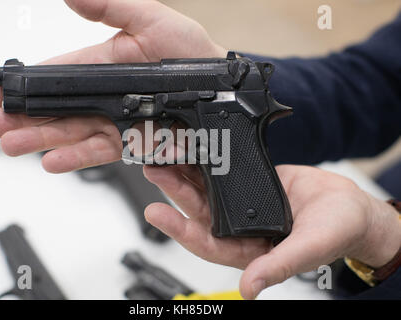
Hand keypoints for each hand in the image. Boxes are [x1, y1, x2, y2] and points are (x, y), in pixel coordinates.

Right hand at [0, 0, 225, 171]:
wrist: (220, 85)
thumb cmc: (191, 51)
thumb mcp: (151, 19)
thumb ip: (111, 7)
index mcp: (104, 65)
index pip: (59, 76)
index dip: (30, 86)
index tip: (1, 94)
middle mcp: (107, 96)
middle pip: (59, 109)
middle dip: (25, 119)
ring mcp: (119, 120)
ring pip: (74, 132)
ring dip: (43, 140)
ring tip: (16, 146)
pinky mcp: (134, 140)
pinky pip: (102, 149)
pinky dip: (77, 156)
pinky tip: (54, 159)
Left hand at [142, 164, 400, 298]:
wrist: (349, 206)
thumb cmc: (335, 232)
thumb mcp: (309, 248)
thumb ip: (278, 266)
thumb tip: (249, 288)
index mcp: (248, 250)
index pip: (206, 243)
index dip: (179, 229)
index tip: (157, 212)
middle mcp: (239, 228)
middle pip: (198, 211)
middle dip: (175, 192)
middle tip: (155, 171)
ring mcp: (241, 205)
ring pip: (205, 191)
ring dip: (183, 175)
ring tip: (163, 157)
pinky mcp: (247, 184)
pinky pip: (222, 172)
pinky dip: (206, 162)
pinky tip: (192, 149)